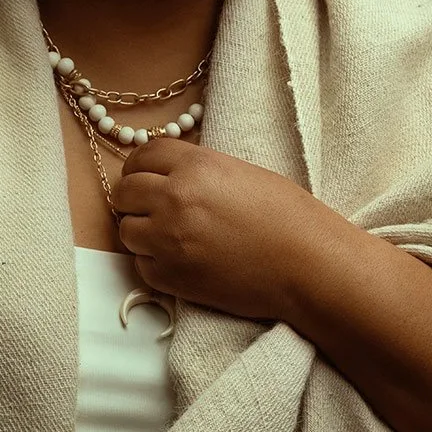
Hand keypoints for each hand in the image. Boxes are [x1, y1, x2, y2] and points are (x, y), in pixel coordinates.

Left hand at [111, 135, 335, 324]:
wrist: (306, 265)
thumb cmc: (287, 216)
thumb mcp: (239, 172)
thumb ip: (197, 169)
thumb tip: (167, 174)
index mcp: (195, 166)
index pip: (142, 154)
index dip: (141, 165)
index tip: (145, 175)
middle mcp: (174, 199)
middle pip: (124, 192)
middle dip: (135, 198)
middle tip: (152, 206)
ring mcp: (168, 240)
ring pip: (126, 230)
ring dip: (141, 230)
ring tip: (167, 235)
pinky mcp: (171, 277)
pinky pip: (140, 265)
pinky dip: (153, 261)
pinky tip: (180, 258)